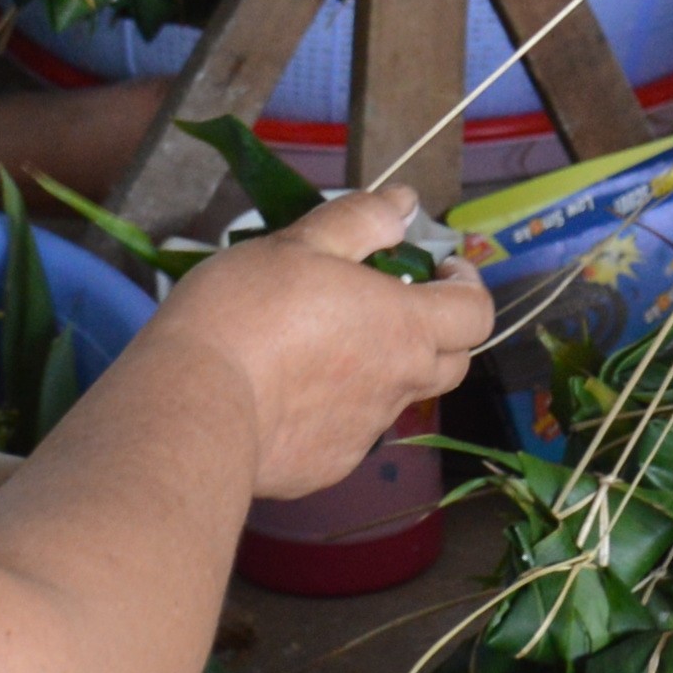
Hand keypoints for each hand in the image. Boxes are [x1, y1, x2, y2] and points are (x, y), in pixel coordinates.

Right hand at [147, 193, 495, 500]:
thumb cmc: (248, 311)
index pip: (476, 313)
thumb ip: (360, 221)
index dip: (467, 286)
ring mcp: (364, 433)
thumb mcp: (301, 244)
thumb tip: (403, 205)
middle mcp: (398, 386)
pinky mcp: (327, 467)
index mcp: (405, 328)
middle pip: (451, 363)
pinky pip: (347, 433)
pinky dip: (332, 410)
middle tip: (389, 306)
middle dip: (437, 331)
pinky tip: (285, 392)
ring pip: (394, 398)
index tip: (440, 268)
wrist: (195, 405)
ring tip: (321, 346)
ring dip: (379, 370)